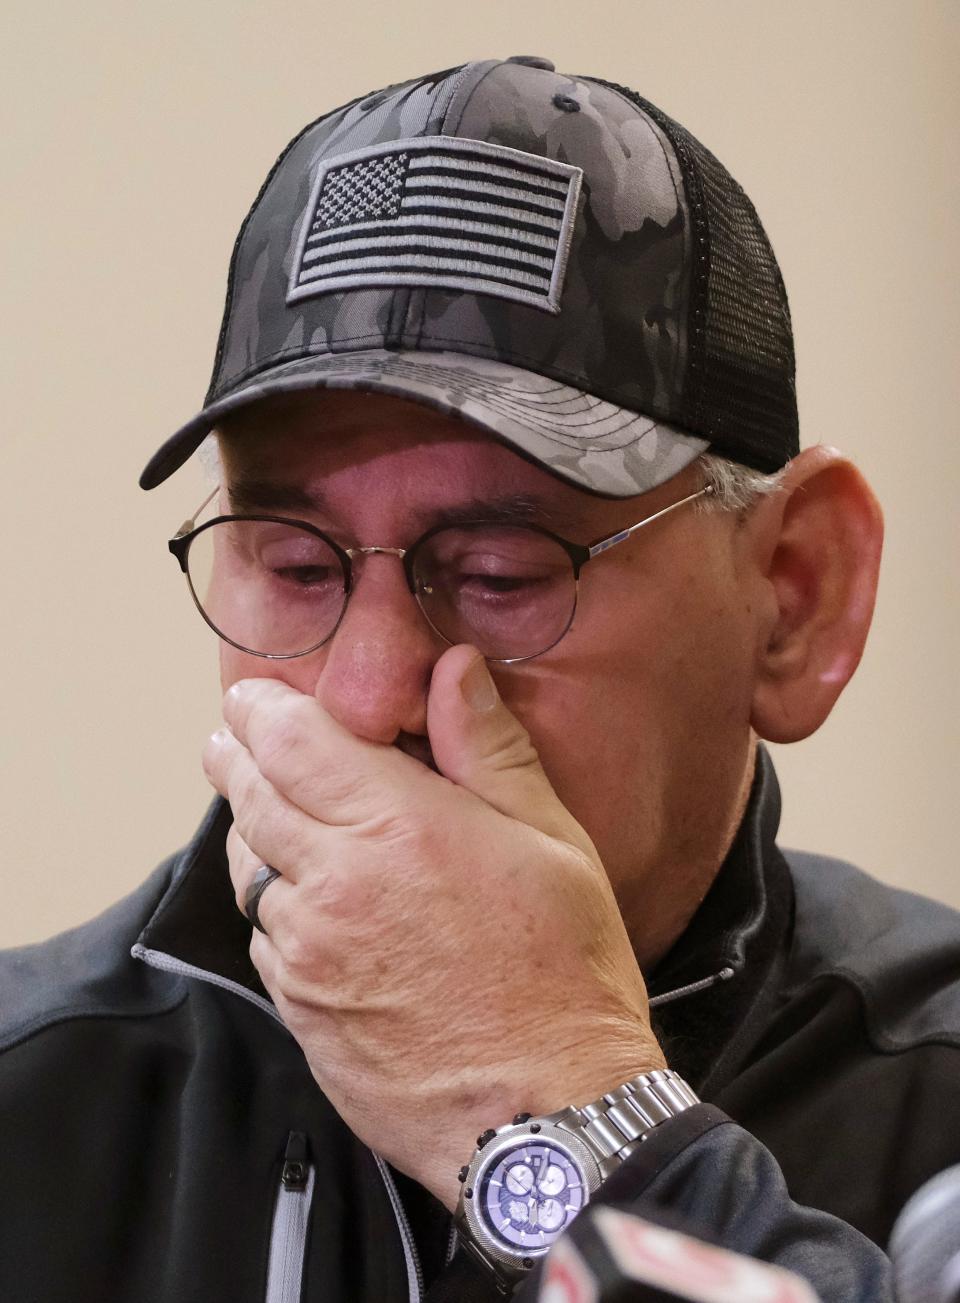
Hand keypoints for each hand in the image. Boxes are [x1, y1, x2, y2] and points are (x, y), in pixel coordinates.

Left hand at [202, 643, 664, 1208]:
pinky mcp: (300, 1011)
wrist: (547, 1117)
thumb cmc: (565, 973)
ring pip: (246, 868)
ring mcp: (307, 954)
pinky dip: (274, 905)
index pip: (292, 740)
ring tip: (269, 811)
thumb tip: (454, 667)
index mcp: (397, 827)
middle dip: (237, 756)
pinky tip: (309, 903)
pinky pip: (265, 937)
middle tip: (235, 739)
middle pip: (250, 795)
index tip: (255, 697)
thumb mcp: (550, 841)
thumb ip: (488, 747)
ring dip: (252, 830)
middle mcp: (334, 885)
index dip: (262, 709)